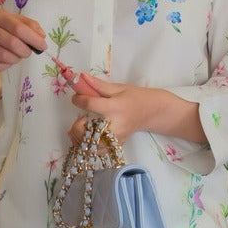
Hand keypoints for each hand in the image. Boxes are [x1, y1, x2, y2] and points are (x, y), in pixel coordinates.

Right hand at [0, 9, 46, 73]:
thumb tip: (42, 35)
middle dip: (25, 50)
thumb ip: (28, 25)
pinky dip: (6, 66)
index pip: (18, 27)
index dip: (33, 38)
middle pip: (12, 42)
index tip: (43, 46)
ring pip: (4, 56)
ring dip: (16, 59)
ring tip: (17, 56)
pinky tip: (7, 61)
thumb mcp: (11, 22)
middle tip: (28, 53)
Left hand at [69, 72, 205, 145]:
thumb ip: (98, 85)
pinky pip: (96, 151)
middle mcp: (114, 125)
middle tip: (80, 117)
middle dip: (77, 126)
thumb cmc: (136, 97)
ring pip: (90, 146)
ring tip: (82, 127)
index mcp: (115, 107)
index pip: (91, 104)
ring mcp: (115, 138)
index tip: (76, 97)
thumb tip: (81, 77)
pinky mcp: (116, 145)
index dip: (79, 100)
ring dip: (80, 138)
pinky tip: (88, 136)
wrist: (152, 112)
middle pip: (87, 132)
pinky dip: (88, 145)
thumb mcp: (119, 88)